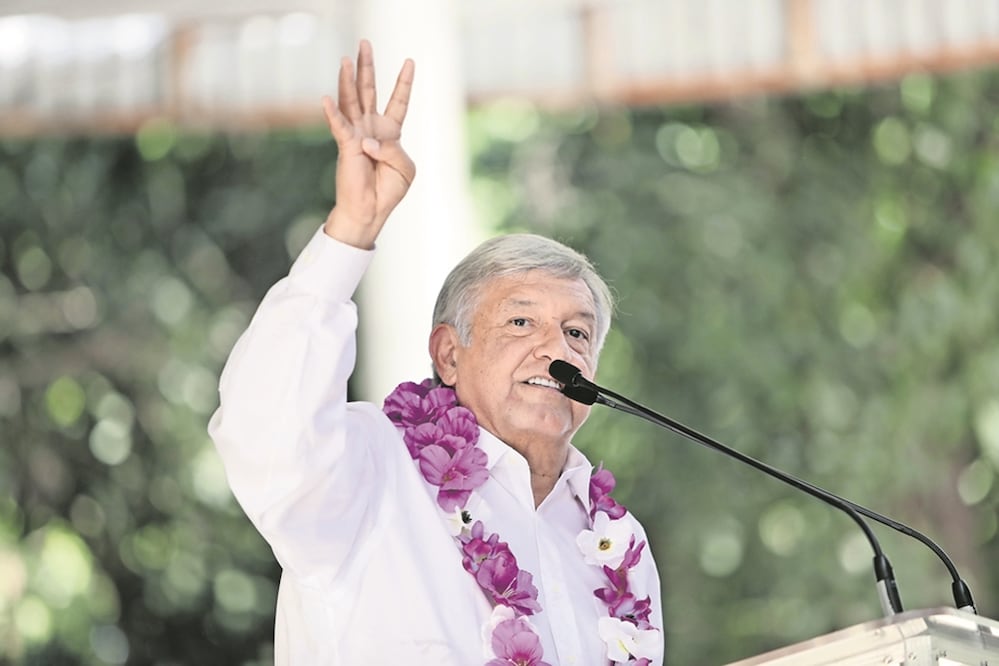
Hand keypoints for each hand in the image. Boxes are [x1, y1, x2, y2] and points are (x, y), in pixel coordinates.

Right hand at [322, 39, 415, 248]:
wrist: (371, 211)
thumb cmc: (388, 191)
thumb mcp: (405, 169)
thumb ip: (394, 150)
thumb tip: (368, 141)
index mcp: (390, 133)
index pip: (398, 102)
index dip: (403, 82)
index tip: (410, 61)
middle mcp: (371, 129)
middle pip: (369, 91)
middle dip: (366, 67)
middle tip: (364, 43)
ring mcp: (357, 135)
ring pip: (351, 101)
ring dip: (347, 80)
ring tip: (345, 59)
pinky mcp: (346, 146)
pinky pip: (339, 126)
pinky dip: (333, 113)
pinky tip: (325, 99)